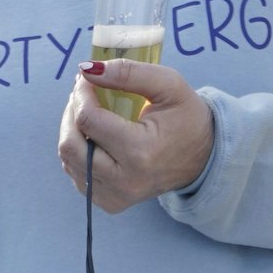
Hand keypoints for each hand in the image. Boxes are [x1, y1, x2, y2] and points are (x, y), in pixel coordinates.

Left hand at [58, 60, 213, 213]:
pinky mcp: (109, 202)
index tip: (86, 78)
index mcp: (140, 152)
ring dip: (71, 129)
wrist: (204, 159)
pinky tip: (94, 135)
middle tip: (85, 93)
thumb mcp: (169, 85)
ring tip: (90, 111)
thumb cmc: (187, 118)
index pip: (88, 120)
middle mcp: (124, 181)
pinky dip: (78, 149)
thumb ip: (128, 72)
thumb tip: (87, 69)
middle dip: (71, 112)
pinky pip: (75, 172)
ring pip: (68, 159)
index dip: (81, 93)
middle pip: (69, 144)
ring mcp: (115, 196)